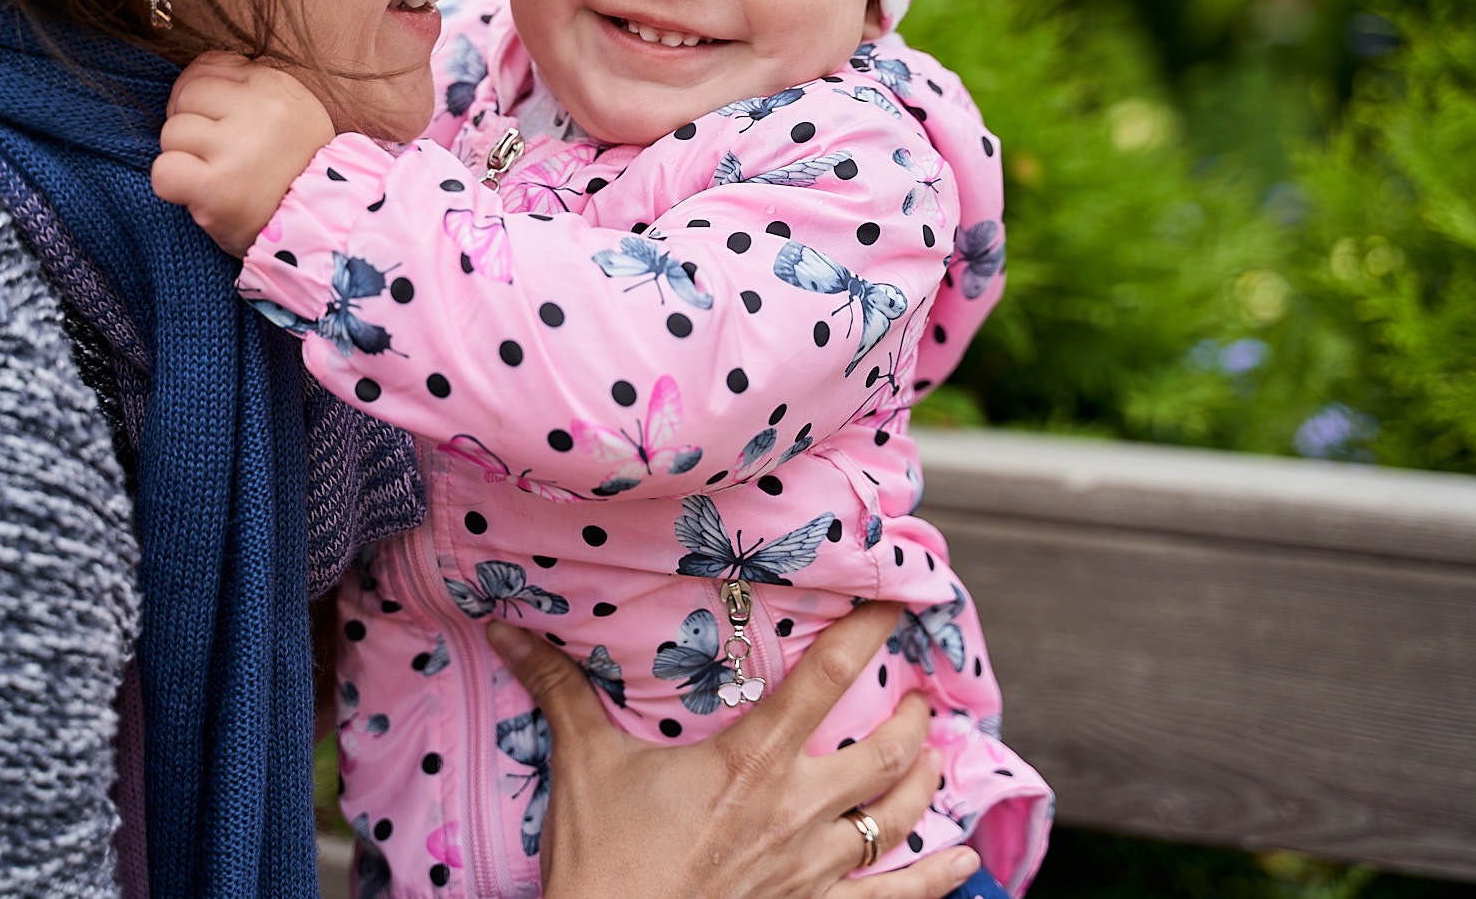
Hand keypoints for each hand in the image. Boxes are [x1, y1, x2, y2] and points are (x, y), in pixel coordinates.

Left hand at [150, 51, 335, 254]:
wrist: (325, 225)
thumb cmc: (296, 169)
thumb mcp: (290, 110)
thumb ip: (246, 86)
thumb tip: (193, 75)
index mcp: (276, 85)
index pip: (208, 65)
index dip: (203, 97)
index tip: (220, 125)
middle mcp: (259, 110)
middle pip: (185, 95)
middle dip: (192, 125)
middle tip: (219, 156)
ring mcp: (237, 149)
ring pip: (171, 133)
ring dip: (185, 157)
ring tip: (217, 176)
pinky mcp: (218, 188)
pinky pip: (164, 171)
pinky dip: (174, 184)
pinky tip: (198, 193)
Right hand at [488, 602, 980, 898]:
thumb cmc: (602, 864)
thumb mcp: (583, 767)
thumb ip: (558, 690)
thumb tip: (510, 628)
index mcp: (750, 761)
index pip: (826, 679)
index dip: (867, 633)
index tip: (896, 604)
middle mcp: (797, 811)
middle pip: (886, 751)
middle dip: (913, 715)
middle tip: (919, 693)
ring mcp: (814, 870)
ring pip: (900, 817)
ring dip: (926, 781)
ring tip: (937, 754)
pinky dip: (938, 877)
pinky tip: (965, 858)